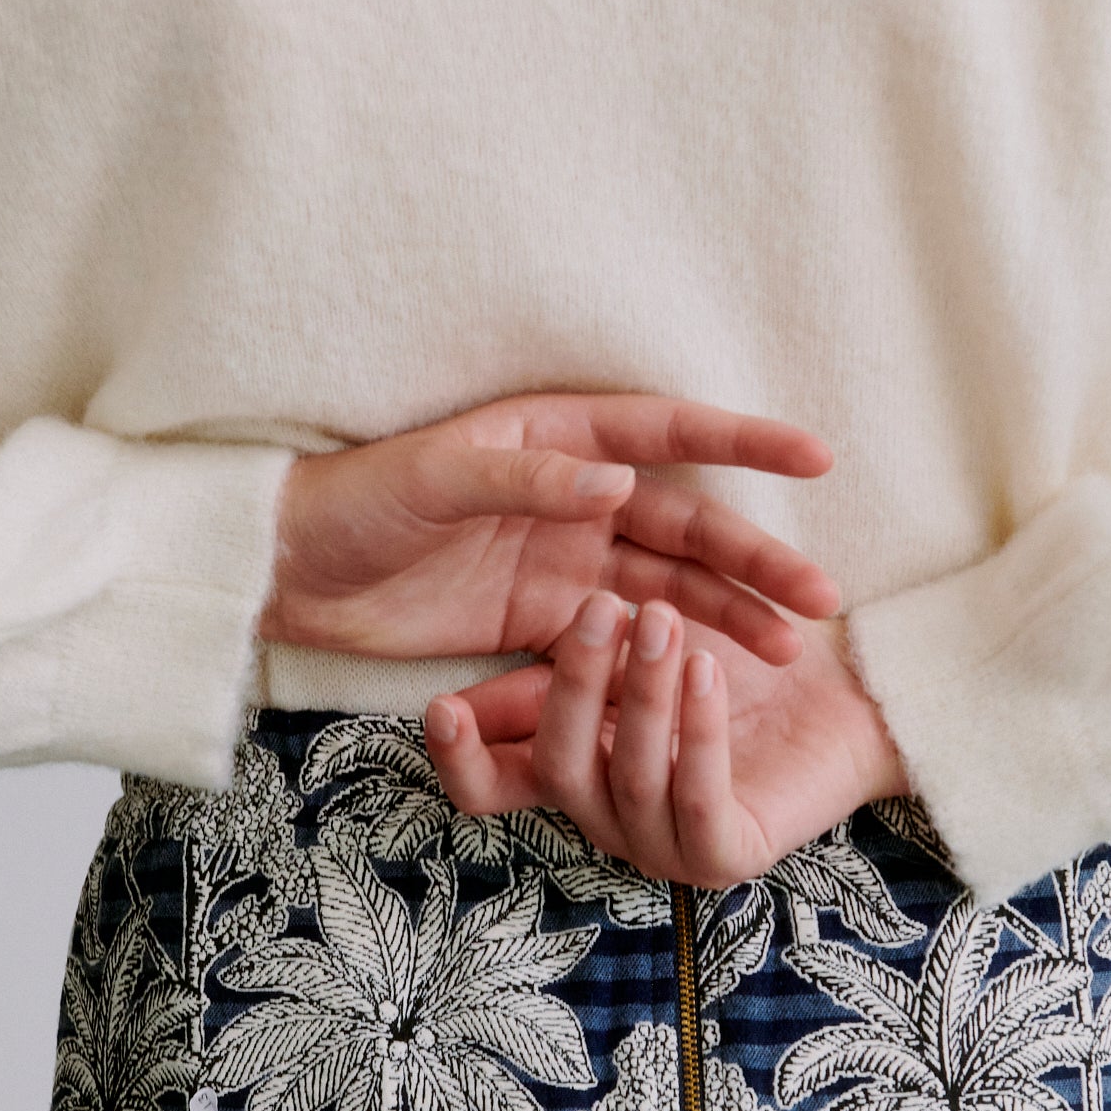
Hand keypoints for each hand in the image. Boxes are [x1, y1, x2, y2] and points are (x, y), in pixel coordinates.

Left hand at [258, 393, 840, 664]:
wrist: (289, 571)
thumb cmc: (353, 502)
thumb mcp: (433, 479)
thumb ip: (526, 480)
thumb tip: (618, 483)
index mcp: (557, 439)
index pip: (668, 432)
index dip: (743, 443)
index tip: (813, 457)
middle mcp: (573, 496)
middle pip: (685, 524)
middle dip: (755, 559)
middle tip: (820, 597)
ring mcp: (561, 561)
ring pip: (666, 588)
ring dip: (727, 616)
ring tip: (788, 648)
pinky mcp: (540, 621)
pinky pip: (620, 639)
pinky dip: (668, 656)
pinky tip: (717, 679)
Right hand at [422, 591, 909, 884]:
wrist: (844, 692)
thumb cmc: (730, 657)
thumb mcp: (627, 650)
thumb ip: (556, 660)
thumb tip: (467, 664)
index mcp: (571, 773)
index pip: (488, 789)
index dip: (460, 760)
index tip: (440, 710)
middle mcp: (606, 819)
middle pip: (560, 766)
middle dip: (574, 685)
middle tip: (595, 610)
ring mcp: (662, 846)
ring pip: (630, 773)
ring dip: (644, 693)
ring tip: (660, 618)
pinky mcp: (724, 855)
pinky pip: (700, 794)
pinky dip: (700, 728)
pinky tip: (706, 667)